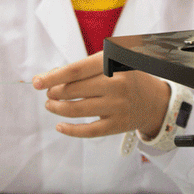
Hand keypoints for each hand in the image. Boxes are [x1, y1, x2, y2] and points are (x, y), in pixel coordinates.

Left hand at [33, 53, 169, 139]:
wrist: (156, 100)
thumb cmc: (127, 77)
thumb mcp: (111, 63)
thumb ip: (83, 68)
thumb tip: (51, 76)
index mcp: (114, 64)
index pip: (76, 70)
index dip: (53, 77)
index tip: (37, 82)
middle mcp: (117, 84)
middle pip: (74, 90)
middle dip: (54, 92)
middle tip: (49, 92)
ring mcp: (118, 106)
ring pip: (77, 110)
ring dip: (58, 108)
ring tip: (51, 105)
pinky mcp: (118, 125)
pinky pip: (88, 131)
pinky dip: (70, 130)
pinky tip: (60, 125)